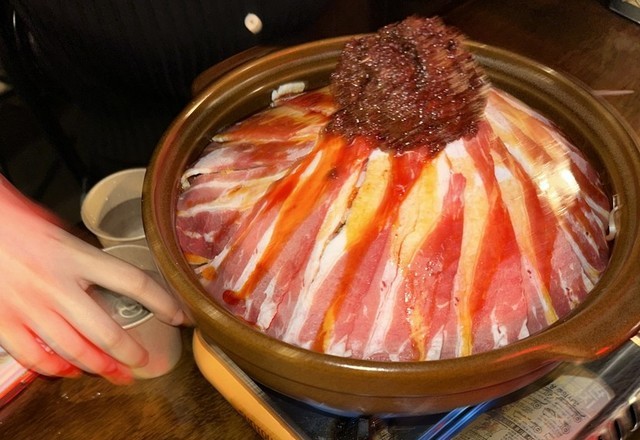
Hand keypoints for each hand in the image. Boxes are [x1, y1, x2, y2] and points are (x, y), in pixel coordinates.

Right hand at [0, 176, 186, 383]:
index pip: (134, 282)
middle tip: (143, 362)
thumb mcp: (58, 228)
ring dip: (100, 367)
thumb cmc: (12, 220)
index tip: (179, 315)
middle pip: (106, 330)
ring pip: (74, 349)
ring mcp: (29, 306)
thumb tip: (107, 272)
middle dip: (130, 353)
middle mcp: (55, 284)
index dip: (163, 303)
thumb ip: (84, 255)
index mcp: (76, 256)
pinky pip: (34, 355)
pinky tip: (69, 371)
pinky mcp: (4, 320)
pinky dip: (55, 368)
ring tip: (116, 375)